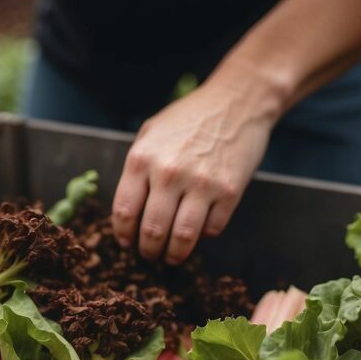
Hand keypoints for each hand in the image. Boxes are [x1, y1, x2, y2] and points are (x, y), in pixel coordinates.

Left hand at [111, 71, 283, 264]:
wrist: (237, 102)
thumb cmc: (189, 119)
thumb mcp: (151, 134)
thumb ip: (137, 170)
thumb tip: (128, 213)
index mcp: (143, 159)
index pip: (124, 212)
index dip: (123, 235)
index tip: (127, 243)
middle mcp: (169, 173)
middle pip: (152, 231)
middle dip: (148, 251)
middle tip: (150, 255)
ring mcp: (201, 184)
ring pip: (182, 238)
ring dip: (174, 255)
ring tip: (171, 257)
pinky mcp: (230, 192)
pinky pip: (212, 229)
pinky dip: (203, 236)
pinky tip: (198, 231)